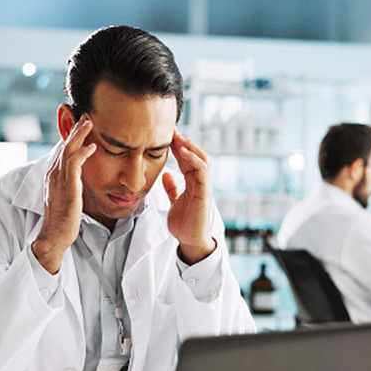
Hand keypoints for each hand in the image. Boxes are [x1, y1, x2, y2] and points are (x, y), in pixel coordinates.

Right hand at [32, 115, 95, 273]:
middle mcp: (53, 175)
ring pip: (67, 151)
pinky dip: (82, 153)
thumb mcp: (66, 197)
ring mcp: (59, 181)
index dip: (72, 137)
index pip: (62, 151)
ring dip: (79, 135)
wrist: (54, 237)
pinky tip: (92, 146)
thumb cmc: (63, 221)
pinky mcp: (67, 189)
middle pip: (64, 146)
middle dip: (75, 129)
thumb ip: (71, 185)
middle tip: (86, 115)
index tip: (82, 125)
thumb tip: (81, 178)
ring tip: (89, 122)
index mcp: (53, 176)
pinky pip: (74, 165)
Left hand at [162, 131, 215, 263]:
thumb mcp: (174, 202)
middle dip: (183, 141)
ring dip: (190, 146)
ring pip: (202, 159)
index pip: (187, 158)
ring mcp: (204, 186)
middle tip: (170, 129)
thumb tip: (165, 175)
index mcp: (193, 182)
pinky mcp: (205, 192)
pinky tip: (182, 151)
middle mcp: (201, 181)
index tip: (165, 134)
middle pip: (195, 154)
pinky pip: (202, 170)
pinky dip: (193, 159)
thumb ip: (172, 188)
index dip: (177, 146)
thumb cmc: (184, 223)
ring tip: (177, 136)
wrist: (190, 241)